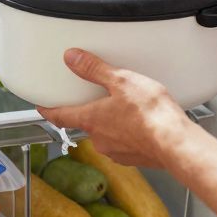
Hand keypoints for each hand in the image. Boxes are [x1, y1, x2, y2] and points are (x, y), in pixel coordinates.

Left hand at [37, 49, 192, 168]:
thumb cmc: (151, 114)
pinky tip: (141, 125)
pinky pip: (124, 143)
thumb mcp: (121, 81)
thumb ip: (94, 69)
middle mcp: (99, 139)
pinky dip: (128, 134)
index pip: (60, 116)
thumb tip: (72, 58)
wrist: (175, 143)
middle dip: (91, 112)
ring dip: (111, 124)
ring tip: (127, 109)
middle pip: (86, 123)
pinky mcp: (134, 158)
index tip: (42, 107)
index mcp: (91, 120)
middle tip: (99, 99)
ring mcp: (116, 151)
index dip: (48, 110)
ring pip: (106, 134)